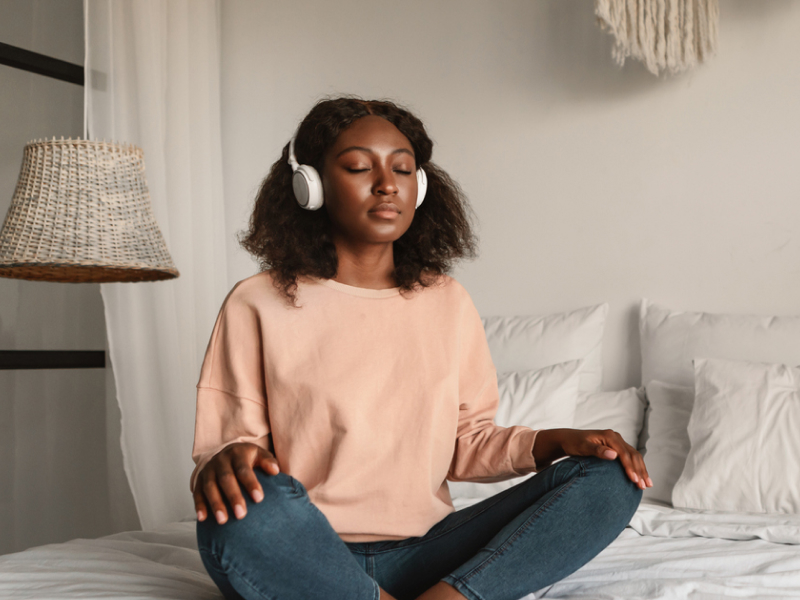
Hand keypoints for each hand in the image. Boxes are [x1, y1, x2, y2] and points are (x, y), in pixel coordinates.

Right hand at [193, 442, 280, 523]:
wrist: (228, 453)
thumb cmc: (248, 458)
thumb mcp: (260, 455)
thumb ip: (268, 462)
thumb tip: (275, 471)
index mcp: (237, 453)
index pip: (244, 469)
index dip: (251, 483)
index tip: (259, 499)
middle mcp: (220, 460)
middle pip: (226, 479)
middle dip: (233, 497)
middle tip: (241, 515)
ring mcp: (208, 470)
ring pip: (210, 487)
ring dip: (215, 504)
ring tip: (223, 520)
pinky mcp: (199, 479)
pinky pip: (197, 492)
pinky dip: (199, 505)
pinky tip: (203, 518)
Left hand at [533, 428, 652, 489]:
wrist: (568, 439)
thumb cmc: (574, 443)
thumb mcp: (583, 447)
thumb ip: (597, 451)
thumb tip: (614, 455)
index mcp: (609, 436)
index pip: (624, 453)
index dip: (630, 467)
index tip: (634, 480)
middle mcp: (616, 437)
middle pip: (633, 455)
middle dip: (640, 471)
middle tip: (643, 486)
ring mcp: (617, 442)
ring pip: (634, 456)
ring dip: (642, 470)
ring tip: (647, 485)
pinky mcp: (616, 447)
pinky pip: (630, 457)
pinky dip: (637, 467)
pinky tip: (640, 477)